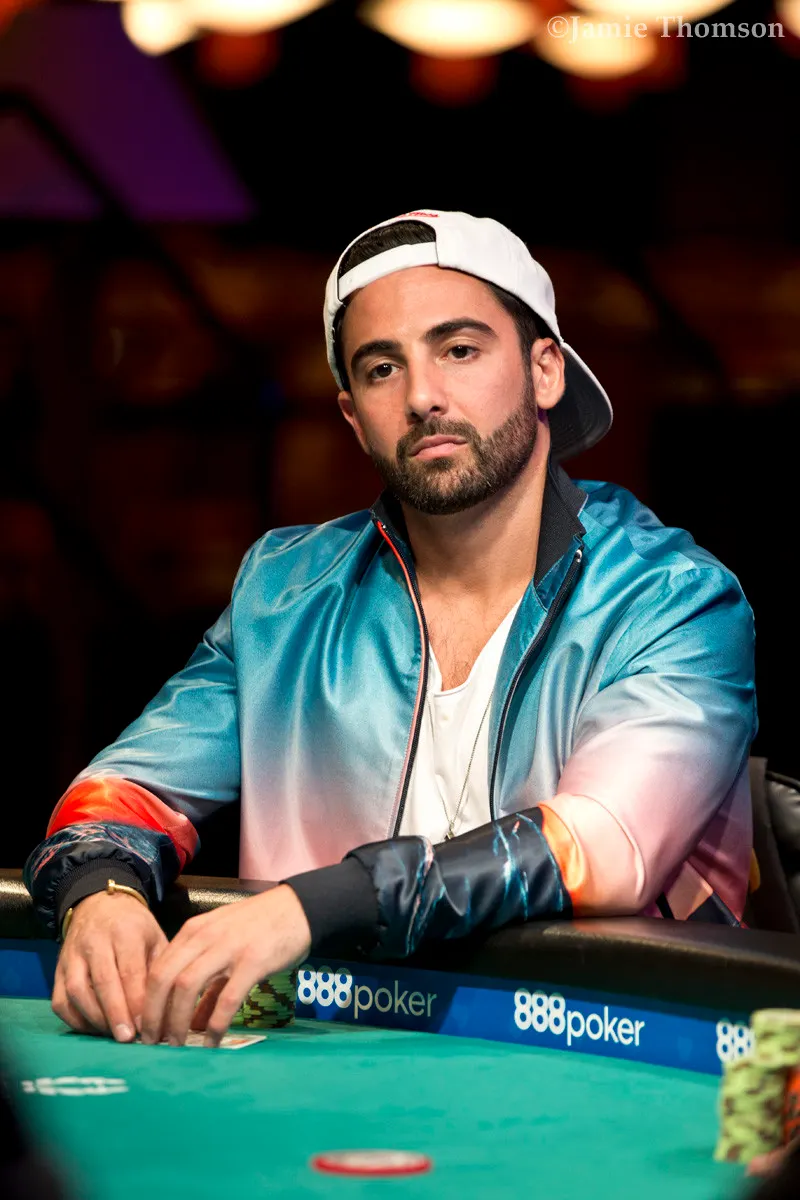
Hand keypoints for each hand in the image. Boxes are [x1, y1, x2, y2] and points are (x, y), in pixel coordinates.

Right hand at [52, 891, 166, 1041]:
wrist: (99, 905)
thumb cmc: (134, 927)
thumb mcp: (155, 938)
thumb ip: (161, 969)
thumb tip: (169, 1010)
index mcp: (125, 931)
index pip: (130, 970)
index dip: (136, 1002)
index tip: (146, 1026)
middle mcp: (95, 941)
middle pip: (102, 982)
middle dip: (116, 1014)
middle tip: (128, 1039)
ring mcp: (72, 956)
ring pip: (76, 992)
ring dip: (95, 1019)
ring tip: (113, 1035)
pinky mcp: (58, 970)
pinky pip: (60, 1001)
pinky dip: (75, 1020)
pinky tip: (94, 1029)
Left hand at [140, 885, 311, 1047]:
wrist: (299, 907)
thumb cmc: (260, 926)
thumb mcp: (224, 943)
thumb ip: (207, 980)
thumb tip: (192, 1022)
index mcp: (194, 931)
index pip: (157, 968)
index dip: (144, 1001)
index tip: (143, 1027)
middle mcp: (204, 938)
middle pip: (163, 978)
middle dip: (152, 1014)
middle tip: (151, 1042)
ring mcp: (228, 948)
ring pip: (187, 987)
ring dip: (177, 1021)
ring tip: (176, 1046)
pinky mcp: (253, 962)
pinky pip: (226, 999)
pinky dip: (215, 1025)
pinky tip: (212, 1043)